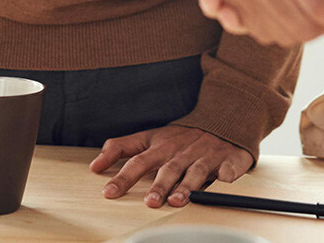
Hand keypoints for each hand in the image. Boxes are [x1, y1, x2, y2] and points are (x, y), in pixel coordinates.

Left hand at [89, 125, 252, 207]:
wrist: (223, 120)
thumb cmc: (182, 136)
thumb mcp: (150, 136)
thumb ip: (121, 147)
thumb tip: (94, 165)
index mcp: (162, 145)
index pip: (138, 159)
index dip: (123, 176)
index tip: (109, 192)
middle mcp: (182, 151)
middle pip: (168, 168)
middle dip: (159, 185)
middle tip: (150, 202)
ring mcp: (206, 155)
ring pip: (196, 171)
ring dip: (187, 186)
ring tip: (177, 200)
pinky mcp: (229, 160)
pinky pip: (229, 170)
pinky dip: (227, 175)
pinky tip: (223, 182)